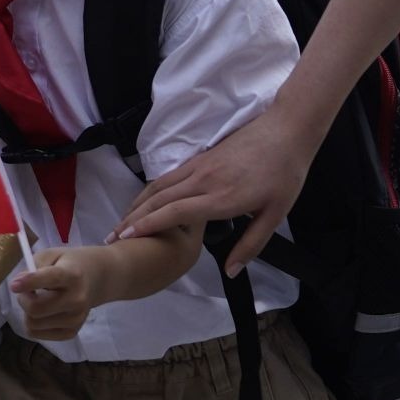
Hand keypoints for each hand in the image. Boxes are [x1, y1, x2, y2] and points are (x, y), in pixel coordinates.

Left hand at [13, 247, 105, 340]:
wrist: (96, 280)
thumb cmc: (69, 264)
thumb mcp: (52, 255)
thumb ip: (34, 265)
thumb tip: (18, 285)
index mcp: (72, 275)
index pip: (50, 279)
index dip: (30, 283)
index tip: (14, 285)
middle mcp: (76, 300)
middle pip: (36, 309)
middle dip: (23, 299)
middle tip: (27, 291)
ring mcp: (75, 319)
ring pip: (33, 324)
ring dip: (28, 312)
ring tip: (38, 300)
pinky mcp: (71, 333)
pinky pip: (37, 334)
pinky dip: (34, 323)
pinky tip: (44, 312)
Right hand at [112, 100, 322, 271]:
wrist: (288, 129)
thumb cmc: (285, 173)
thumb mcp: (276, 214)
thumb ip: (251, 244)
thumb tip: (230, 270)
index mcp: (221, 197)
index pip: (174, 212)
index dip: (148, 225)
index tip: (127, 238)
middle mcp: (203, 180)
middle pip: (158, 199)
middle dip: (132, 218)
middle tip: (111, 237)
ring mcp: (200, 166)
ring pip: (159, 185)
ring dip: (137, 203)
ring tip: (121, 221)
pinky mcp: (201, 157)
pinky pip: (169, 176)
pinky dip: (151, 190)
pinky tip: (145, 200)